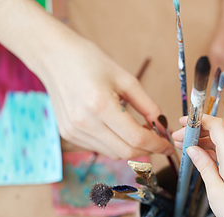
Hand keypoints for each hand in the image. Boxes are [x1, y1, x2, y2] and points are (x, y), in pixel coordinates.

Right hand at [36, 36, 173, 159]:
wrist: (54, 56)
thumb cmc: (90, 61)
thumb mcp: (126, 79)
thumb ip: (148, 106)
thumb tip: (163, 126)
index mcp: (100, 105)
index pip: (136, 138)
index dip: (157, 145)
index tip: (169, 146)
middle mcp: (85, 123)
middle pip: (126, 151)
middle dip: (148, 150)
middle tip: (158, 141)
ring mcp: (74, 131)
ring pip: (113, 153)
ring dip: (131, 148)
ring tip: (140, 132)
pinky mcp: (68, 134)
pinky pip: (100, 148)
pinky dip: (115, 144)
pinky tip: (120, 130)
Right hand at [172, 115, 223, 216]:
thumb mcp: (215, 190)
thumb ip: (204, 166)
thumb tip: (192, 148)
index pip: (217, 125)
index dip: (199, 120)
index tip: (182, 122)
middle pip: (220, 132)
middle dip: (198, 131)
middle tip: (177, 139)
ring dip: (205, 142)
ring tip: (186, 147)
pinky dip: (215, 151)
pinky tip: (203, 158)